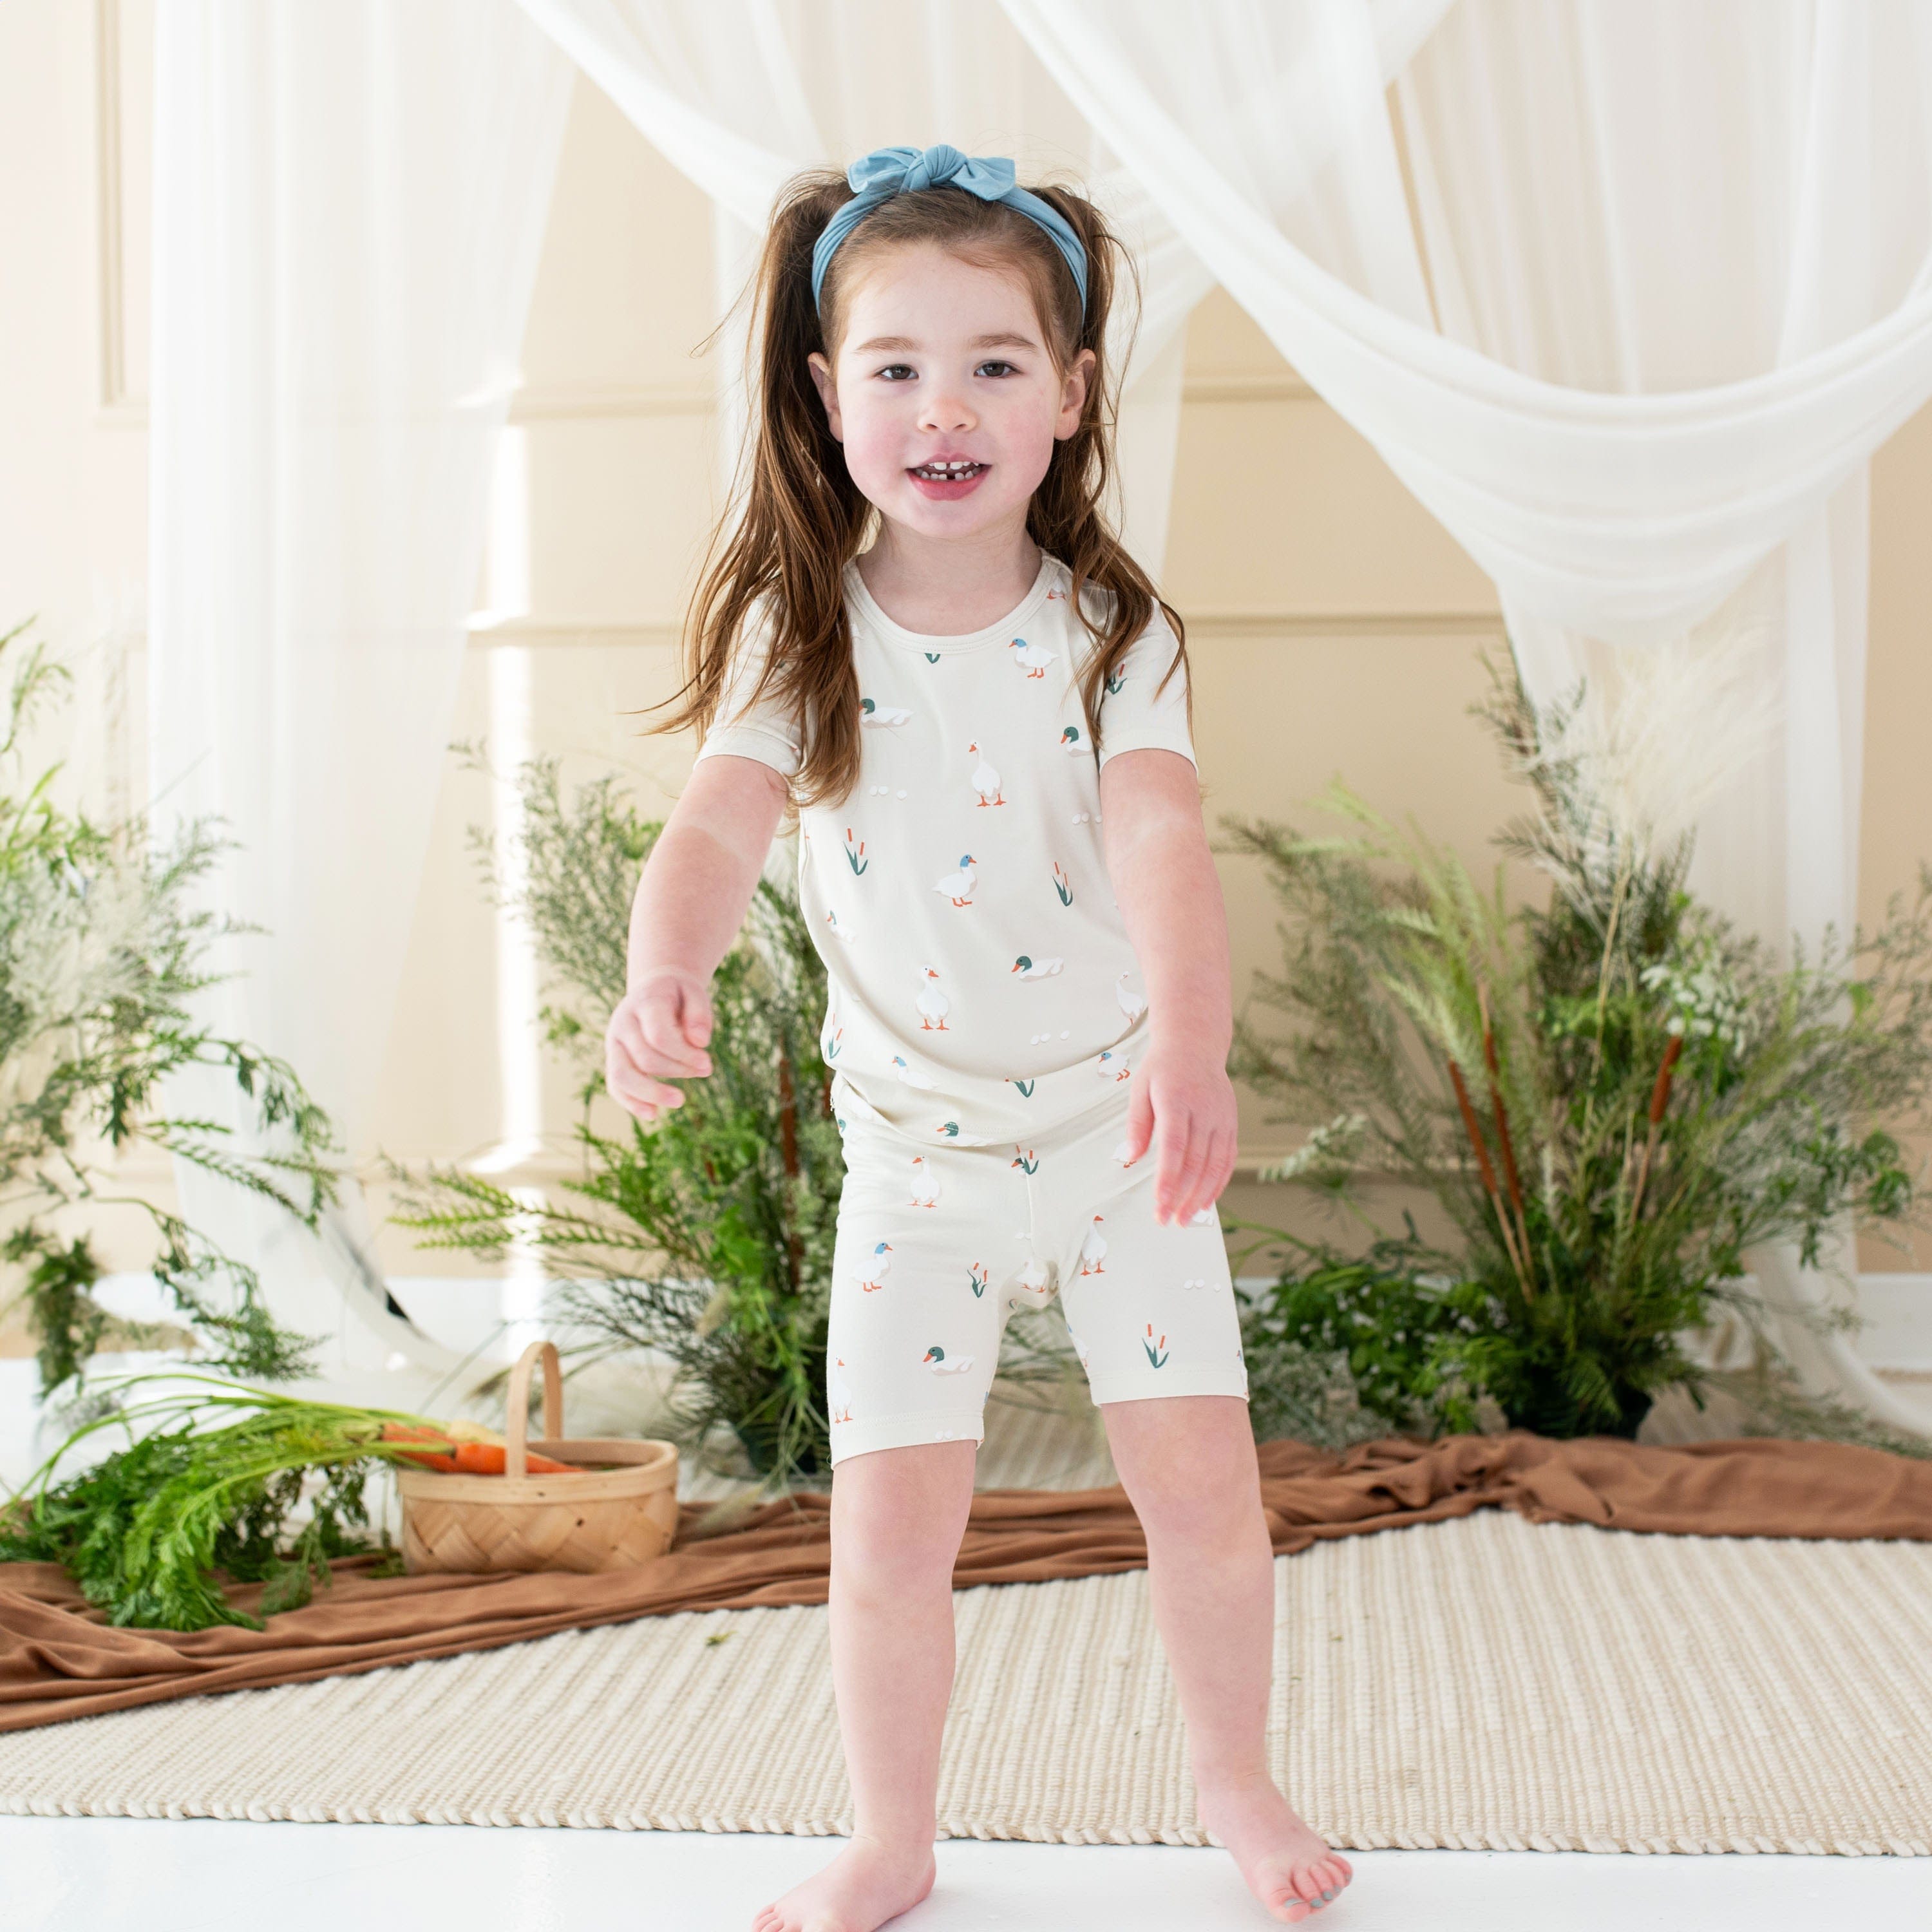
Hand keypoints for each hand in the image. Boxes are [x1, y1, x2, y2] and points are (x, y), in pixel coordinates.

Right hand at [604, 967, 713, 1122]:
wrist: (653, 990)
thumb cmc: (678, 996)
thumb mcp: (695, 993)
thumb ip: (699, 1015)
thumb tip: (700, 1042)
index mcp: (643, 1002)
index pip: (658, 1035)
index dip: (684, 1054)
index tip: (707, 1063)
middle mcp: (622, 1022)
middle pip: (645, 1058)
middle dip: (678, 1070)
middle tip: (706, 1069)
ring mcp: (614, 1042)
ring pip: (622, 1075)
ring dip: (651, 1093)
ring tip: (680, 1100)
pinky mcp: (614, 1059)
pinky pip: (615, 1085)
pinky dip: (631, 1102)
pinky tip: (653, 1114)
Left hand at [1119, 1037, 1237, 1224]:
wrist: (1196, 1044)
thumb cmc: (1163, 1069)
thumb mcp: (1140, 1088)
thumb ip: (1137, 1123)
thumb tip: (1131, 1157)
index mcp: (1176, 1099)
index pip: (1174, 1146)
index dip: (1168, 1178)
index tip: (1160, 1204)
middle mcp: (1203, 1109)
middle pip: (1196, 1161)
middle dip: (1182, 1195)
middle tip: (1168, 1220)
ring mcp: (1221, 1117)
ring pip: (1216, 1164)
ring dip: (1201, 1196)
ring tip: (1185, 1218)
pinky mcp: (1231, 1123)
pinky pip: (1228, 1159)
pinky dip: (1219, 1183)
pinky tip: (1206, 1201)